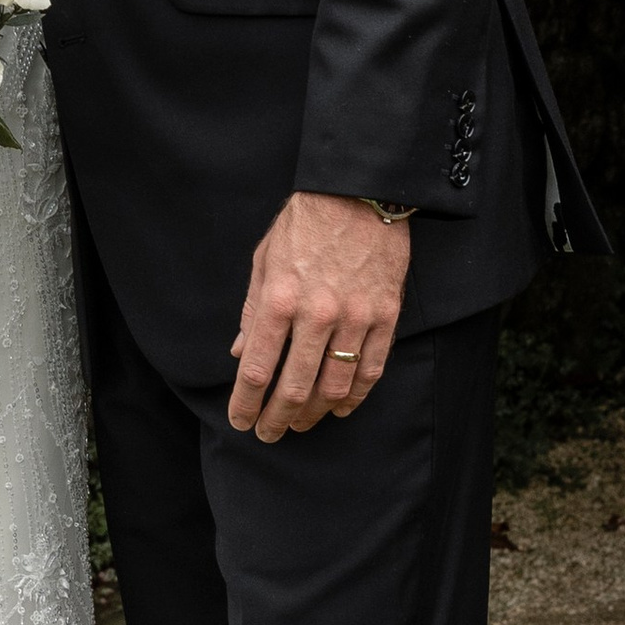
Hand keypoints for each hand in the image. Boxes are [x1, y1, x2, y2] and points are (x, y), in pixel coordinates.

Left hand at [229, 195, 411, 440]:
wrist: (359, 191)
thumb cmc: (305, 222)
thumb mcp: (264, 259)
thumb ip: (252, 309)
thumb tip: (239, 351)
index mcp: (280, 298)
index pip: (256, 367)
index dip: (245, 402)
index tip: (240, 421)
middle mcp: (317, 313)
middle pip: (294, 386)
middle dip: (277, 418)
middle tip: (268, 434)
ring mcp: (356, 316)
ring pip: (335, 385)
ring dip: (314, 413)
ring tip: (301, 424)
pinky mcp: (385, 314)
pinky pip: (371, 368)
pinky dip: (355, 396)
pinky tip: (340, 407)